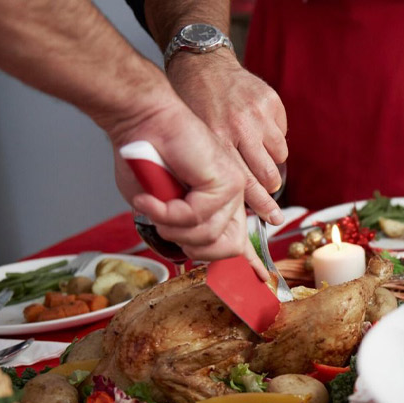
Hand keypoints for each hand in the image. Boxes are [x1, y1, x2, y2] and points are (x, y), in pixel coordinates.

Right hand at [105, 91, 268, 279]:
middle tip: (163, 223)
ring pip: (207, 236)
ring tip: (153, 202)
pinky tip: (152, 198)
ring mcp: (232, 190)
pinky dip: (167, 211)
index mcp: (220, 205)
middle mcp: (232, 199)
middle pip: (226, 249)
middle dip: (189, 246)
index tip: (262, 281)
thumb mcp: (159, 205)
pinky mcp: (225, 181)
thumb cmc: (144, 159)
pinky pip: (196, 216)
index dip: (250, 265)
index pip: (241, 242)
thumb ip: (178, 227)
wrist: (141, 121)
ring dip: (171, 226)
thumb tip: (190, 250)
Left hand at [167, 51, 286, 225]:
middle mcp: (240, 127)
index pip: (245, 182)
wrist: (202, 64)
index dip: (262, 204)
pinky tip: (258, 130)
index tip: (273, 219)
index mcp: (218, 139)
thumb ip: (215, 165)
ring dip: (272, 161)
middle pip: (268, 173)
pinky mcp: (271, 101)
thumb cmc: (194, 107)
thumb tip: (235, 200)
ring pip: (279, 155)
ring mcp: (258, 113)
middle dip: (270, 186)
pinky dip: (273, 137)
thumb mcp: (196, 138)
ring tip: (258, 154)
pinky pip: (282, 133)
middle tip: (268, 189)